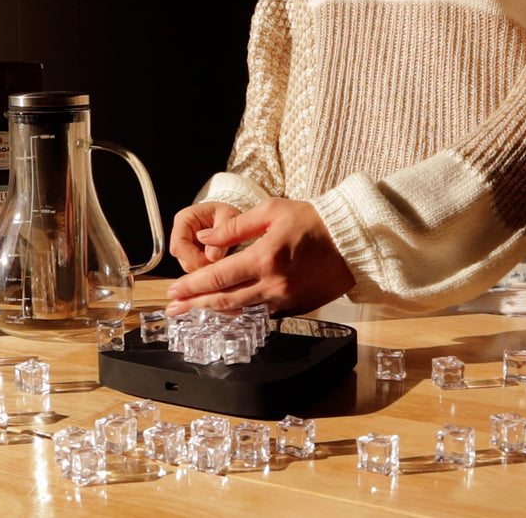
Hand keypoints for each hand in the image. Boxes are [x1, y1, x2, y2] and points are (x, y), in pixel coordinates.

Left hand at [165, 198, 355, 316]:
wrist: (352, 241)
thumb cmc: (314, 221)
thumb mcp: (271, 211)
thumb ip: (234, 228)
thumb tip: (205, 239)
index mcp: (265, 258)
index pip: (218, 277)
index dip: (192, 286)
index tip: (174, 290)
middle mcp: (273, 284)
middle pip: (224, 301)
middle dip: (194, 305)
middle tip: (173, 309)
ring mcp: (285, 300)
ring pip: (242, 311)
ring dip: (214, 313)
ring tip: (193, 312)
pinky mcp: (296, 307)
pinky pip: (262, 314)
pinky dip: (241, 313)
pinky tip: (227, 311)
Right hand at [169, 201, 242, 271]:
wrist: (229, 215)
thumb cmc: (227, 212)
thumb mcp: (228, 216)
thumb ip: (222, 234)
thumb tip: (212, 257)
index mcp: (184, 219)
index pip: (178, 245)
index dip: (194, 257)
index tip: (213, 259)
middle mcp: (180, 234)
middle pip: (183, 260)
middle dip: (203, 264)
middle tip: (222, 257)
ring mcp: (184, 247)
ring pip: (190, 267)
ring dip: (207, 266)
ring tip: (223, 255)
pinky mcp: (190, 256)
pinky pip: (197, 269)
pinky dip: (209, 267)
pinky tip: (219, 258)